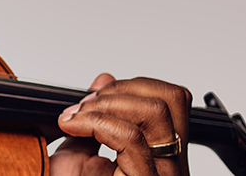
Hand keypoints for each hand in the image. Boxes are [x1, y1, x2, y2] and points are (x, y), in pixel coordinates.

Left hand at [50, 73, 190, 175]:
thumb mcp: (79, 152)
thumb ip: (94, 118)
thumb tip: (105, 79)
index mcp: (159, 154)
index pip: (171, 101)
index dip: (130, 86)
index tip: (90, 98)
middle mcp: (169, 165)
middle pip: (172, 98)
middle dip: (121, 89)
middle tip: (84, 106)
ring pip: (157, 112)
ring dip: (107, 103)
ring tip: (77, 118)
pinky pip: (131, 138)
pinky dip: (95, 122)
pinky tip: (73, 128)